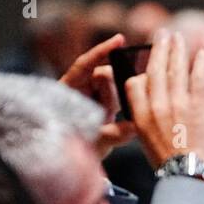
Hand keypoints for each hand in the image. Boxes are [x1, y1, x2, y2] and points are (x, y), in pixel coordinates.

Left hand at [59, 33, 136, 156]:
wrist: (74, 163)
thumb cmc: (77, 149)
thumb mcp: (94, 143)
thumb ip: (113, 134)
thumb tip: (135, 127)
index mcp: (69, 90)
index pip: (86, 65)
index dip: (102, 51)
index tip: (120, 40)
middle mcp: (81, 89)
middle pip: (104, 76)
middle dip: (111, 92)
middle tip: (108, 112)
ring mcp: (93, 96)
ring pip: (114, 88)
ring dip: (115, 103)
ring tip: (107, 121)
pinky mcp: (104, 105)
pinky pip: (119, 98)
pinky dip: (123, 106)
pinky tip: (116, 117)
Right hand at [126, 29, 203, 174]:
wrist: (191, 177)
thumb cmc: (172, 166)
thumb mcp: (148, 143)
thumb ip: (147, 121)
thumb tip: (152, 109)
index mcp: (140, 116)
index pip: (135, 84)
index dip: (142, 72)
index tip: (148, 64)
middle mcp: (156, 106)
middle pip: (156, 69)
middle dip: (160, 48)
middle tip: (163, 34)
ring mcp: (178, 104)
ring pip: (177, 69)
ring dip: (179, 50)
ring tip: (179, 38)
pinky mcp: (199, 106)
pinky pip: (199, 78)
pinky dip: (200, 64)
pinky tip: (201, 53)